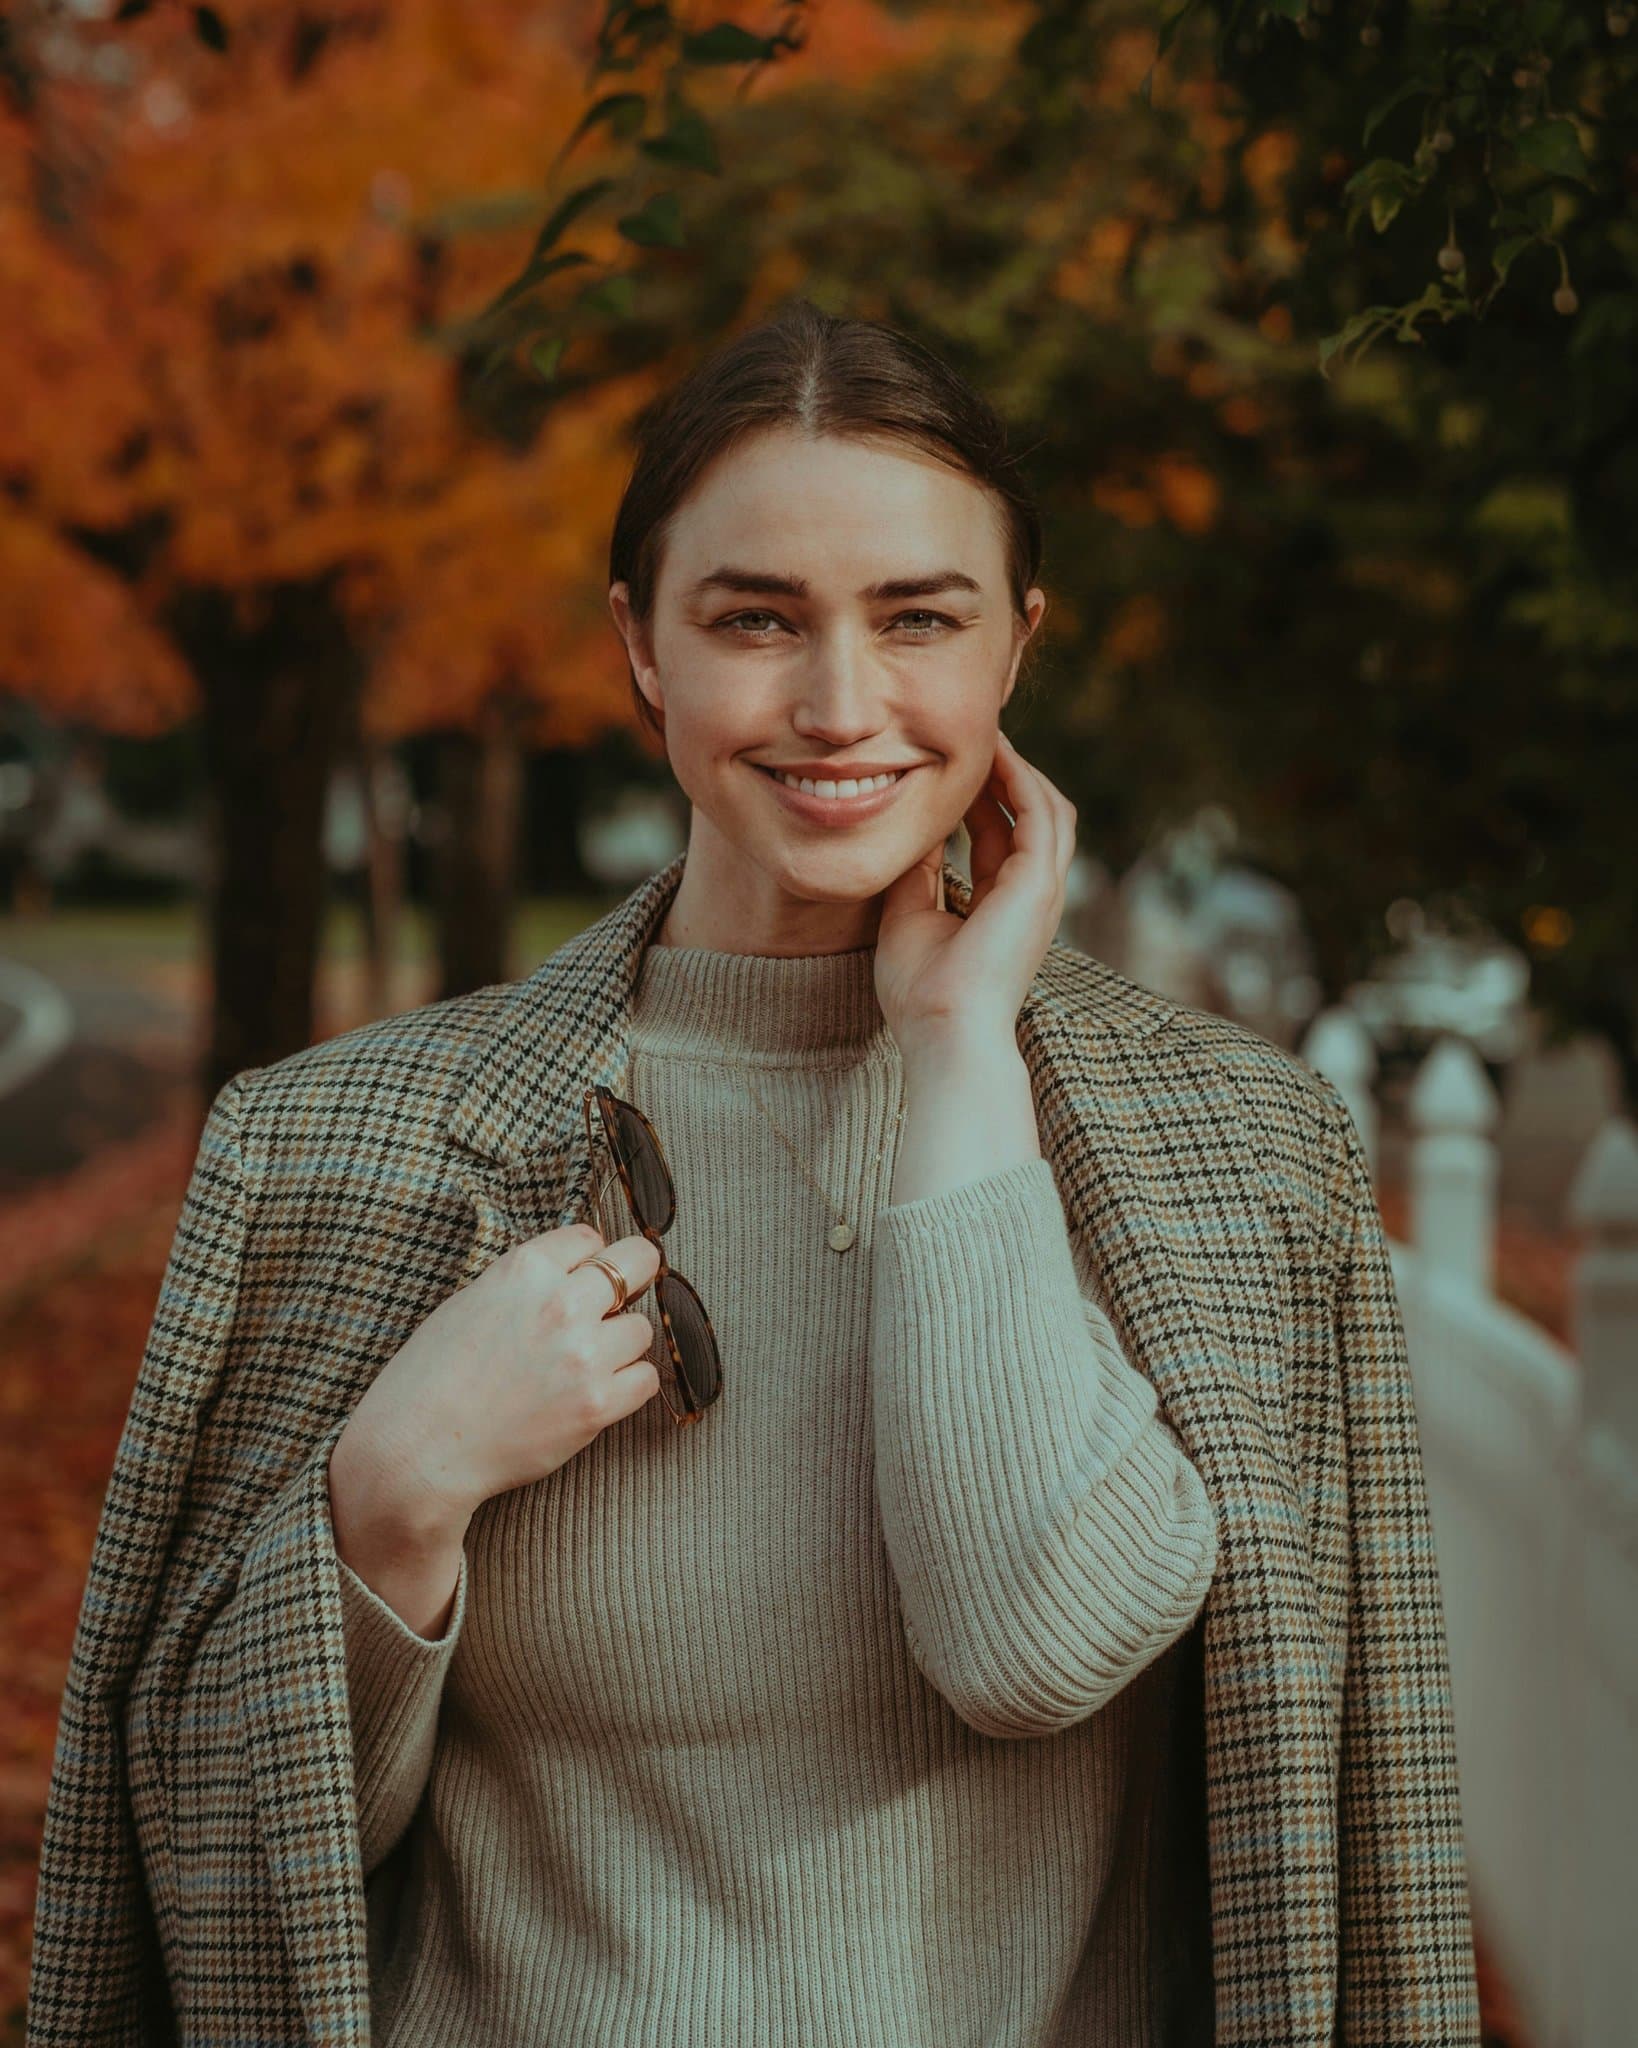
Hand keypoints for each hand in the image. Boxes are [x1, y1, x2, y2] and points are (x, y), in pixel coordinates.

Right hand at [333, 1219, 664, 1543]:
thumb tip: (569, 1277)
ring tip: (586, 1363)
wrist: (418, 1450)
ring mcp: (584, 1354)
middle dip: (633, 1276)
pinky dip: (628, 1385)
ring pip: (642, 1328)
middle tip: (620, 1299)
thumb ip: (524, 1284)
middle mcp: (561, 1303)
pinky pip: (646, 1379)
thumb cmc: (429, 1378)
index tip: (583, 1274)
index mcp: (524, 1270)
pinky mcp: (597, 1404)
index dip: (588, 1257)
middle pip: (638, 1261)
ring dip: (621, 1343)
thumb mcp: (470, 1303)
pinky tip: (599, 1391)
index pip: (587, 1237)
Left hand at [874, 730, 1077, 1053]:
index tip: (951, 766)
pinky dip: (1020, 780)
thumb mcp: (908, 914)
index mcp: (1003, 905)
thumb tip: (911, 827)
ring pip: (1047, 808)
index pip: (1001, 835)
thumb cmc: (922, 992)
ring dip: (1019, 769)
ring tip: (988, 737)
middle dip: (1009, 773)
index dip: (981, 797)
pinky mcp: (1039, 885)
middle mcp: (1030, 895)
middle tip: (975, 738)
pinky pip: (1039, 814)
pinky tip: (994, 756)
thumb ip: (916, 871)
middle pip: (1033, 815)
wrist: (942, 1031)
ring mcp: (1042, 890)